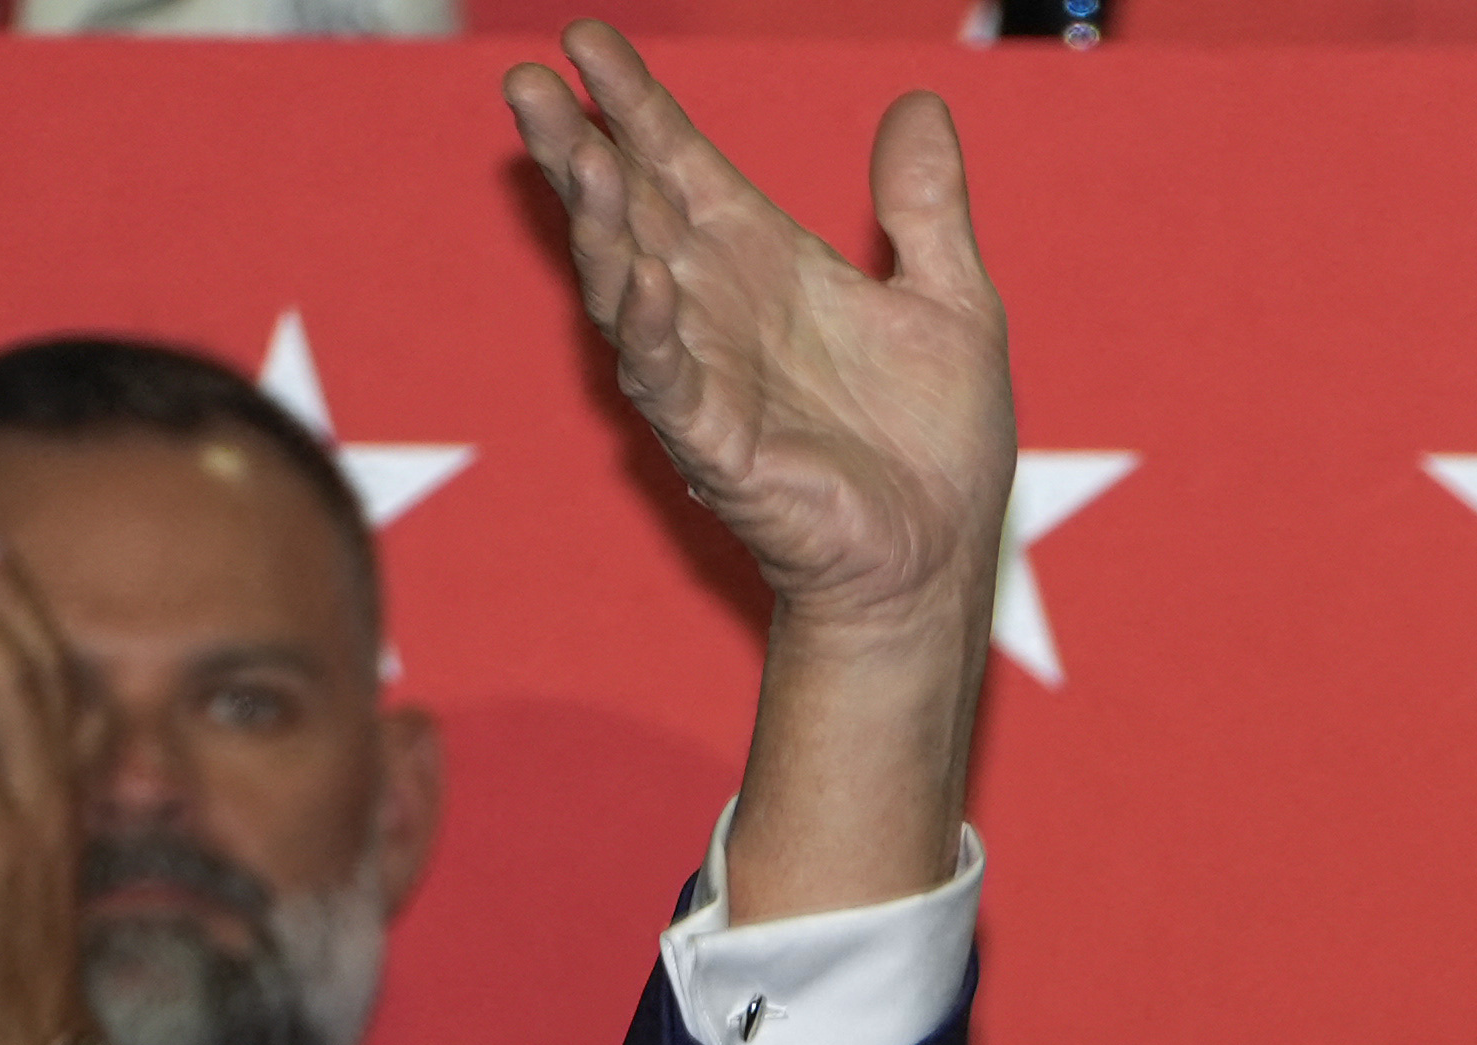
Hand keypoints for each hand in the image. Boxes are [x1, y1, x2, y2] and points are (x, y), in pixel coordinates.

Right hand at [507, 26, 1007, 918]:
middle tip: (525, 84)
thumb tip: (920, 104)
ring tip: (580, 160)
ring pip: (630, 288)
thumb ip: (924, 208)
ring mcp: (707, 379)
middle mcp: (719, 312)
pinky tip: (641, 280)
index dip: (636, 104)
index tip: (586, 40)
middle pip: (631, 213)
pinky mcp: (717, 448)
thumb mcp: (951, 301)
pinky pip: (670, 382)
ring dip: (601, 227)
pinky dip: (653, 331)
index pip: (681, 165)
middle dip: (578, 149)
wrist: (940, 561)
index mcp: (765, 265)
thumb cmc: (936, 448)